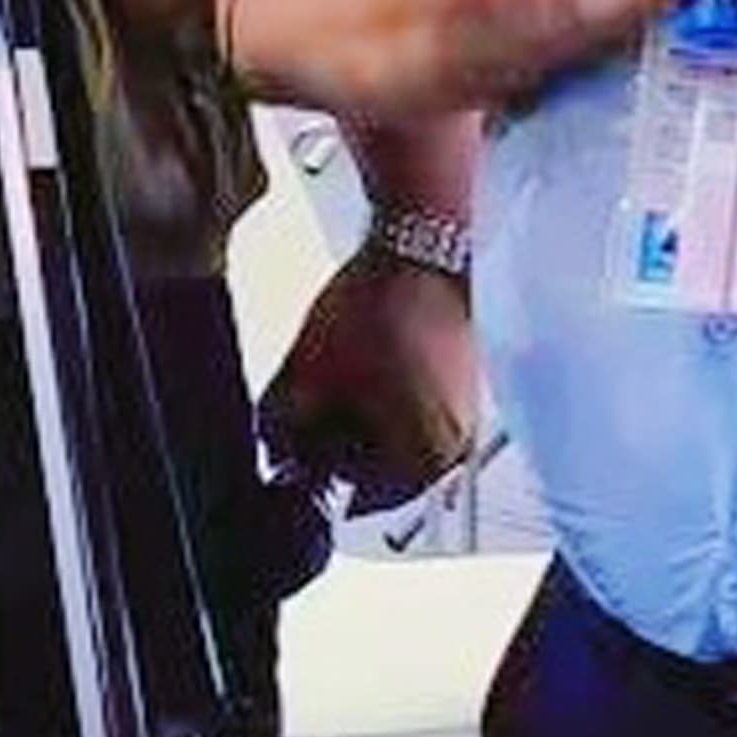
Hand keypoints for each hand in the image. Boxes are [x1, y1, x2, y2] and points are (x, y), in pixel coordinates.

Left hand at [258, 253, 481, 512]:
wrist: (422, 242)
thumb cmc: (379, 305)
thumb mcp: (309, 372)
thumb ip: (283, 425)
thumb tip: (273, 450)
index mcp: (425, 460)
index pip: (359, 493)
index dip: (317, 467)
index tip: (291, 444)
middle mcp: (454, 446)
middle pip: (380, 466)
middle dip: (335, 440)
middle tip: (302, 409)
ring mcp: (462, 412)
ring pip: (393, 434)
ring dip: (354, 416)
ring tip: (325, 379)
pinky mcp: (458, 380)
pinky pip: (411, 406)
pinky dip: (379, 394)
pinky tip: (354, 364)